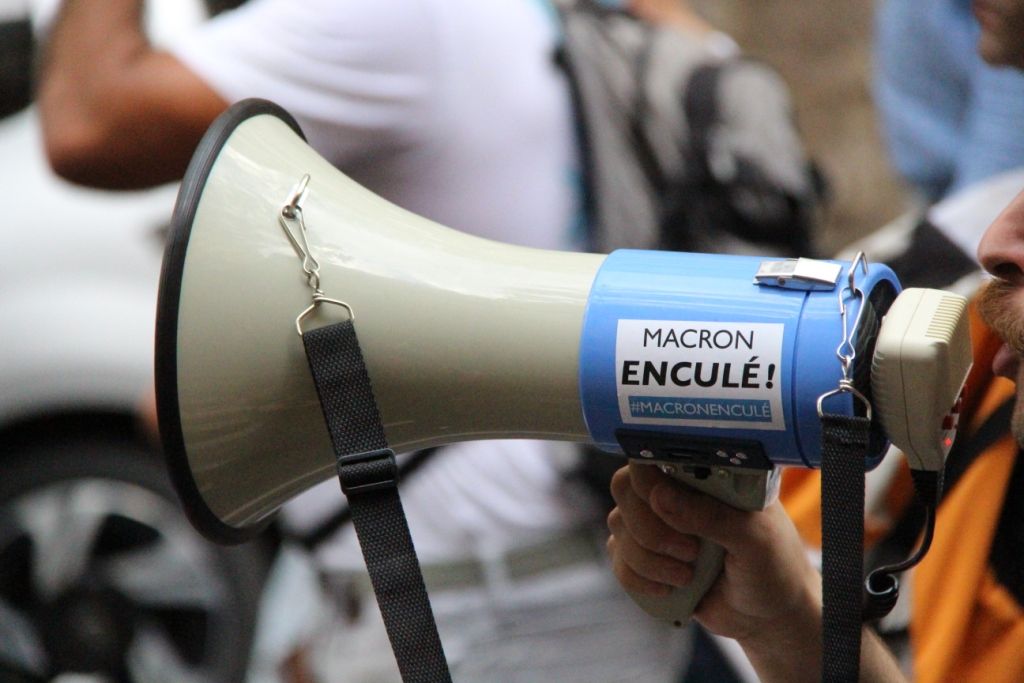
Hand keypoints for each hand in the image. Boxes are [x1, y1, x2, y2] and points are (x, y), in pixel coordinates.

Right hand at [607, 462, 822, 677]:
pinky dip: (641, 579)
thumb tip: (659, 497)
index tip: (663, 505)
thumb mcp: (754, 538)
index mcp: (703, 473)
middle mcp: (674, 492)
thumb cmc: (773, 566)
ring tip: (689, 575)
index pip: (654, 454)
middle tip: (690, 551)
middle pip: (625, 488)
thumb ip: (710, 516)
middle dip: (651, 528)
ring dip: (650, 559)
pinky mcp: (645, 557)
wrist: (769, 615)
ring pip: (619, 526)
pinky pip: (618, 561)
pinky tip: (672, 588)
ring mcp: (655, 523)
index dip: (648, 479)